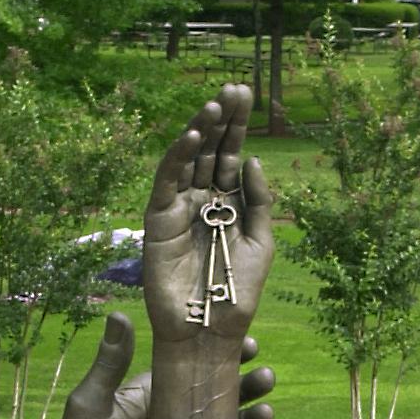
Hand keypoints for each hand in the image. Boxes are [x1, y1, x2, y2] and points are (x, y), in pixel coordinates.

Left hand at [40, 312, 274, 418]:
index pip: (189, 370)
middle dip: (242, 386)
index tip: (247, 342)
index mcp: (147, 398)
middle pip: (213, 398)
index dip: (216, 357)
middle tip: (268, 376)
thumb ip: (109, 364)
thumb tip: (120, 314)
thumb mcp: (90, 407)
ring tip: (268, 410)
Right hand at [142, 84, 273, 344]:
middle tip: (233, 88)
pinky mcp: (157, 219)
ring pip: (188, 159)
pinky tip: (193, 134)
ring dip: (201, 129)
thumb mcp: (262, 243)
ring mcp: (179, 208)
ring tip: (216, 104)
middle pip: (210, 150)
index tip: (247, 92)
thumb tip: (252, 159)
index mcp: (227, 203)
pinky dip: (177, 156)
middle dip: (222, 118)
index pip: (231, 155)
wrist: (209, 330)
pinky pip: (166, 181)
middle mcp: (201, 200)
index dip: (238, 125)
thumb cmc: (236, 293)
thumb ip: (259, 202)